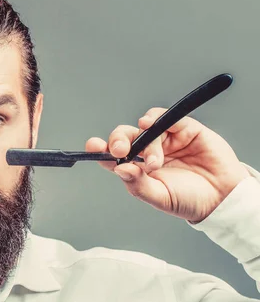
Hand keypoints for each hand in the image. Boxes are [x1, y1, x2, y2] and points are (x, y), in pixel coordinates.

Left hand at [86, 107, 249, 222]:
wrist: (223, 198)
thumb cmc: (189, 199)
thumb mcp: (160, 197)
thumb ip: (138, 184)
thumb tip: (120, 169)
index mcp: (137, 167)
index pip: (112, 155)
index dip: (100, 149)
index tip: (93, 146)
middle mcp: (148, 151)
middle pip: (125, 136)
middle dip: (118, 140)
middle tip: (118, 150)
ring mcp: (166, 139)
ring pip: (145, 129)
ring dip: (146, 142)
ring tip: (154, 163)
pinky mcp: (185, 129)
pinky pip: (167, 118)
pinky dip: (157, 118)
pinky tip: (150, 124)